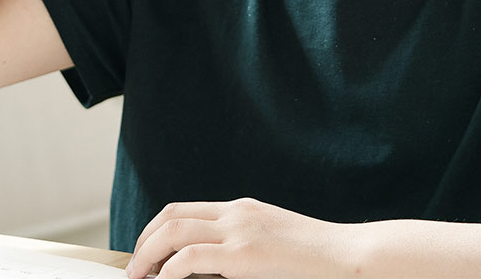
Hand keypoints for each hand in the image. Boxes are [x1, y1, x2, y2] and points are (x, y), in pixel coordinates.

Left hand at [124, 196, 358, 278]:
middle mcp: (236, 213)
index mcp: (242, 208)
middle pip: (170, 216)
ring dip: (147, 256)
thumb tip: (203, 265)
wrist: (344, 253)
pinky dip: (168, 271)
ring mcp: (239, 231)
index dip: (155, 230)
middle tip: (135, 269)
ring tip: (140, 277)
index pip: (183, 210)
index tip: (146, 254)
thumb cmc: (313, 254)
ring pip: (172, 232)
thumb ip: (239, 243)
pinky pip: (189, 258)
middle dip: (143, 242)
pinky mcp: (244, 254)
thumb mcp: (272, 239)